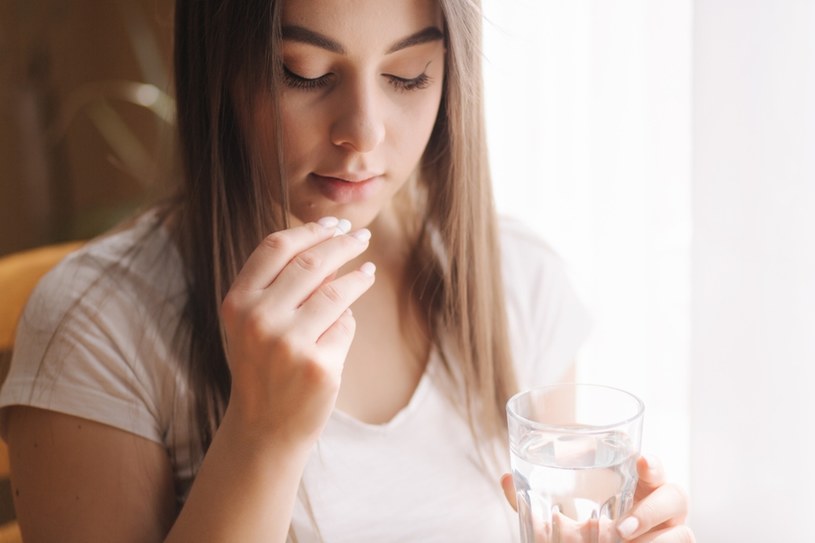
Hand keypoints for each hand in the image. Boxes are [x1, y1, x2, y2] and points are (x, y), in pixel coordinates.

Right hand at [219, 217, 374, 448]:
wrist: (264, 429)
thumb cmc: (263, 368)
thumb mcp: (255, 324)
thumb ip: (282, 286)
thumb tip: (329, 244)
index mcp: (237, 302)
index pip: (276, 247)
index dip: (310, 230)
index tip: (333, 223)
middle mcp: (258, 319)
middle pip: (311, 262)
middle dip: (343, 243)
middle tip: (362, 236)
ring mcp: (289, 343)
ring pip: (337, 291)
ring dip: (358, 276)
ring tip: (369, 270)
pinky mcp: (319, 365)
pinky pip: (346, 326)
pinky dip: (348, 322)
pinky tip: (344, 324)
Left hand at [500, 455, 694, 541]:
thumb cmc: (588, 541)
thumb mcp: (560, 527)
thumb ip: (534, 506)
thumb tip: (505, 478)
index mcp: (636, 489)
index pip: (652, 469)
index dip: (652, 464)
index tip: (640, 461)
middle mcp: (659, 508)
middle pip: (676, 494)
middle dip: (653, 508)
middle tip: (621, 529)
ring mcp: (673, 532)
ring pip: (683, 530)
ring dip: (653, 538)